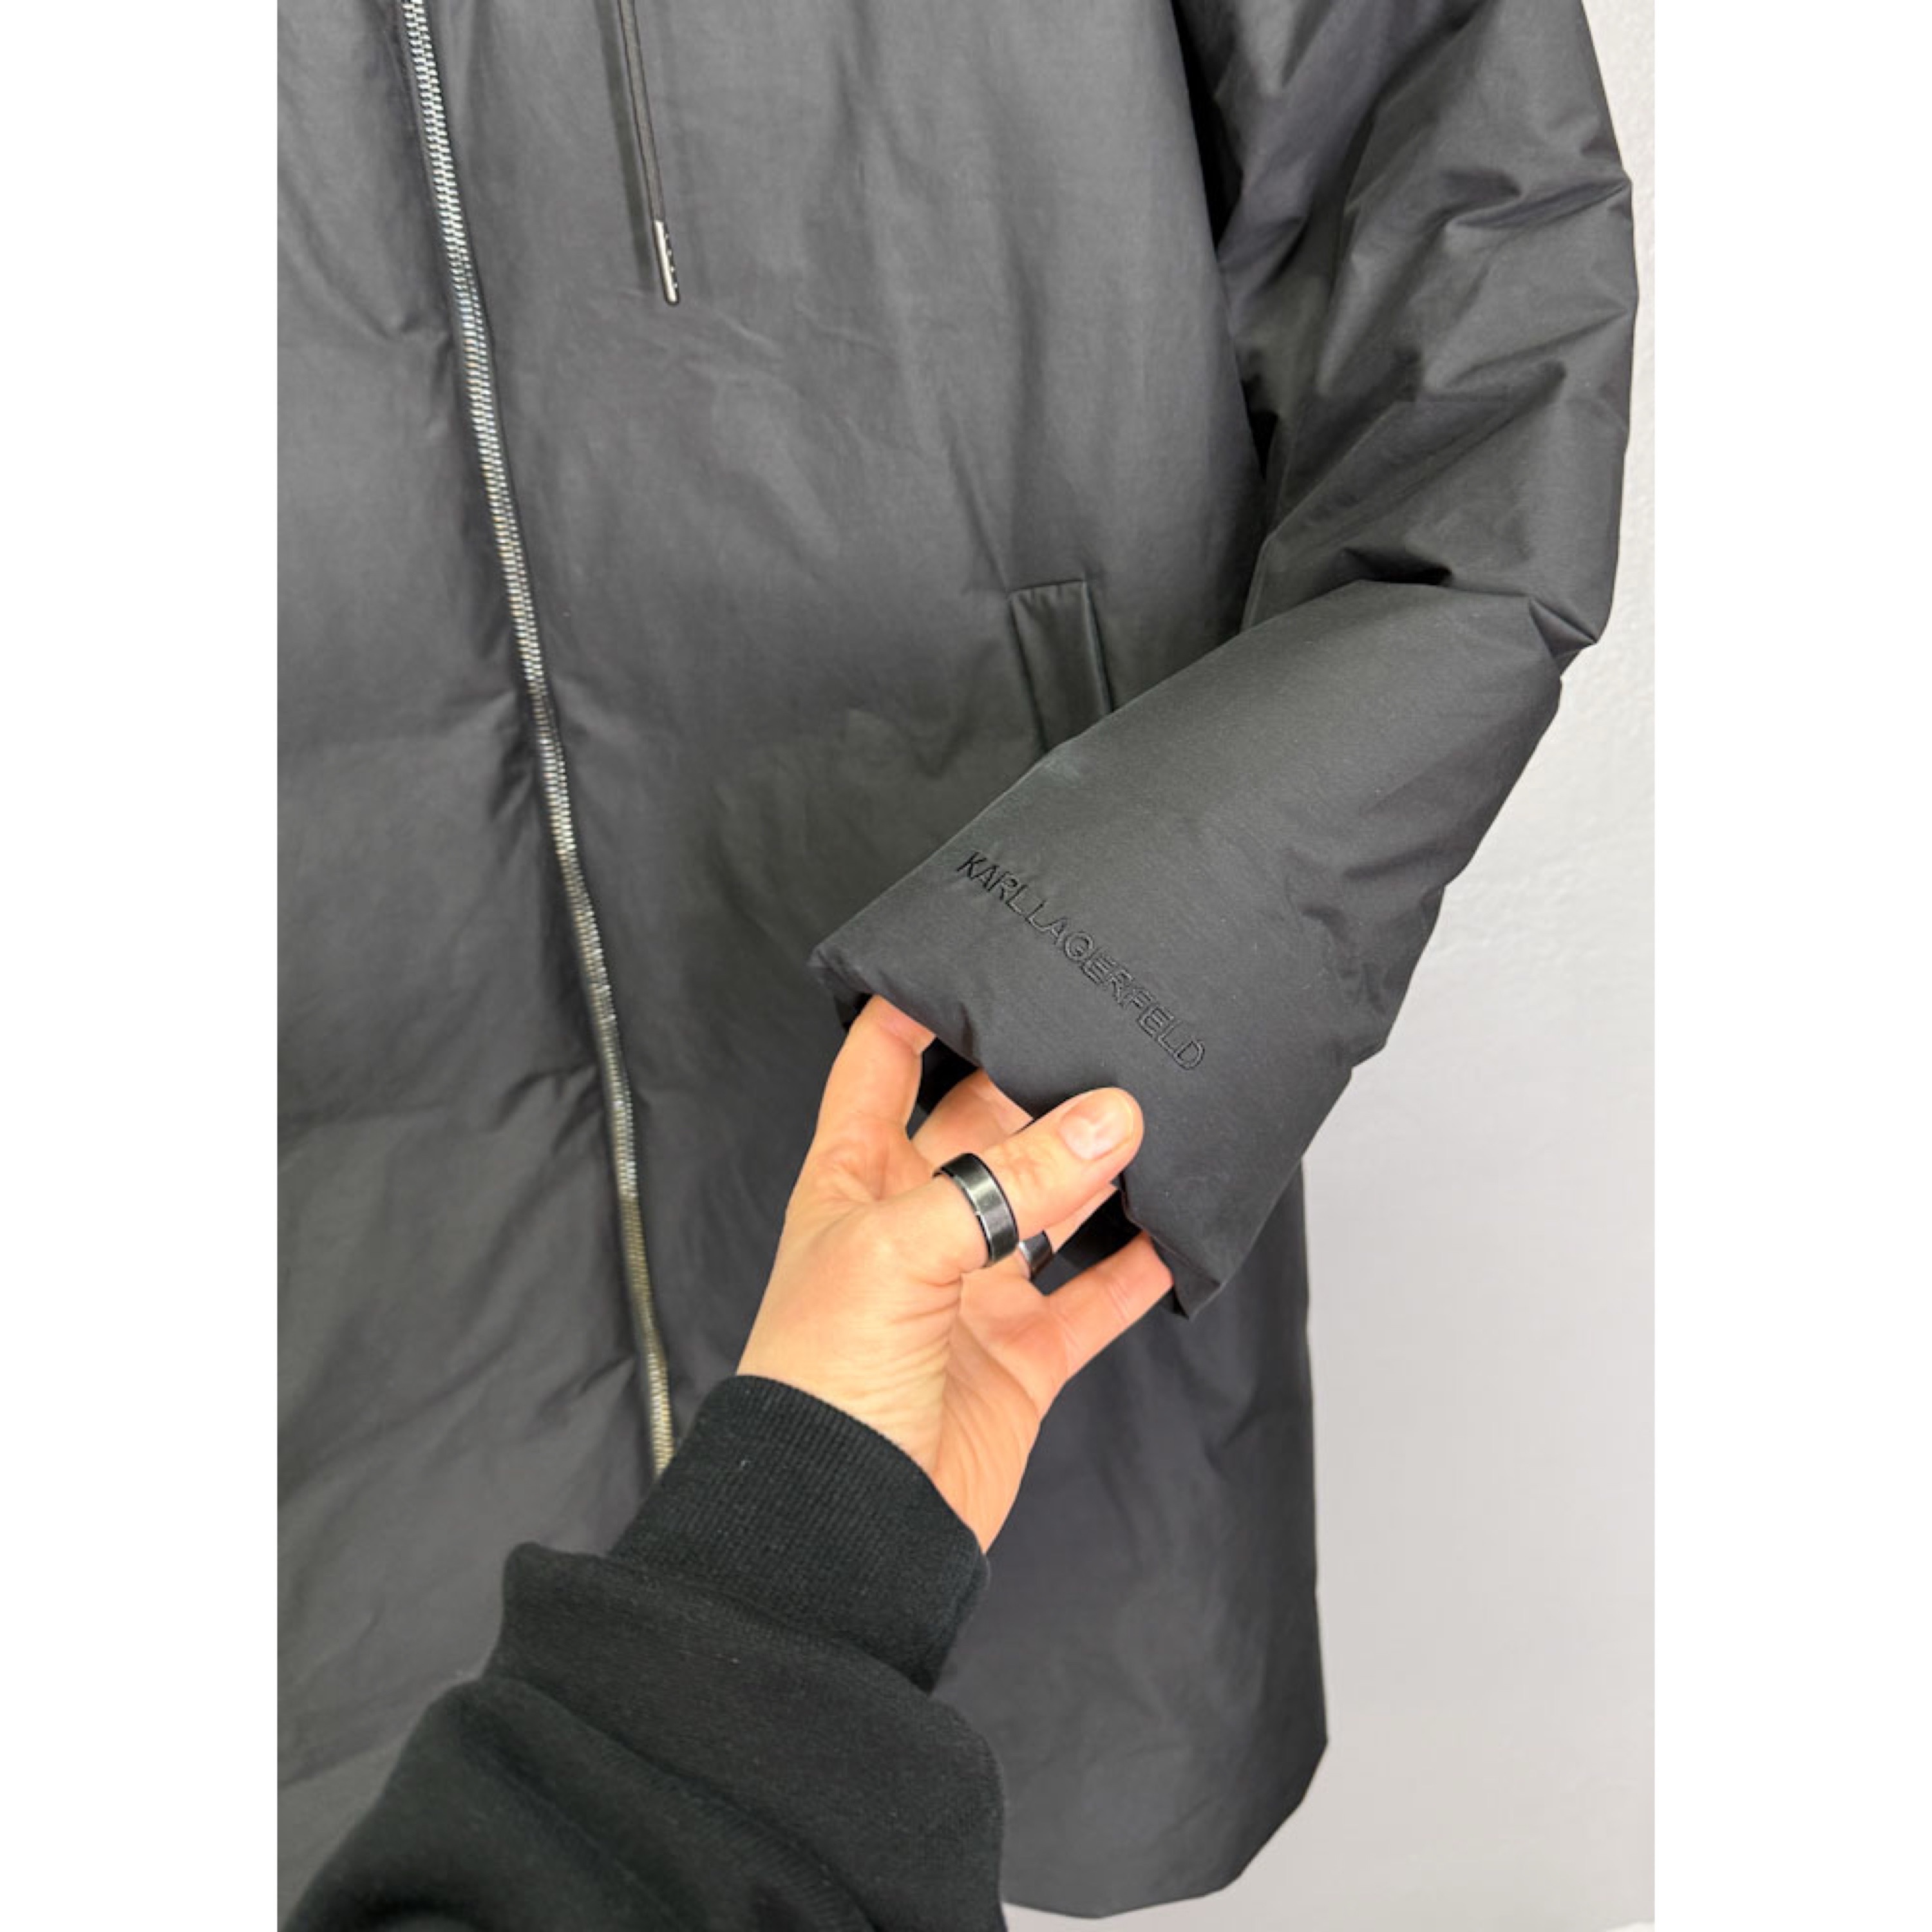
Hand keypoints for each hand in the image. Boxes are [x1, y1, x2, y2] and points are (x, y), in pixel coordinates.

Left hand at [737, 995, 1174, 1548]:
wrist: (843, 1524)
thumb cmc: (825, 1380)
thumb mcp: (901, 1252)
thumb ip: (1008, 1184)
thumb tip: (1111, 1119)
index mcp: (852, 1181)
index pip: (880, 1066)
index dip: (914, 1008)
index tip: (976, 952)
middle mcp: (914, 1224)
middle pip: (985, 1127)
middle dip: (1041, 1084)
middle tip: (1110, 1031)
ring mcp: (972, 1290)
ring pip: (1051, 1205)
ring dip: (1100, 1167)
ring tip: (1163, 1112)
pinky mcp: (1022, 1355)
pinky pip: (1094, 1297)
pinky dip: (1139, 1266)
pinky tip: (1181, 1229)